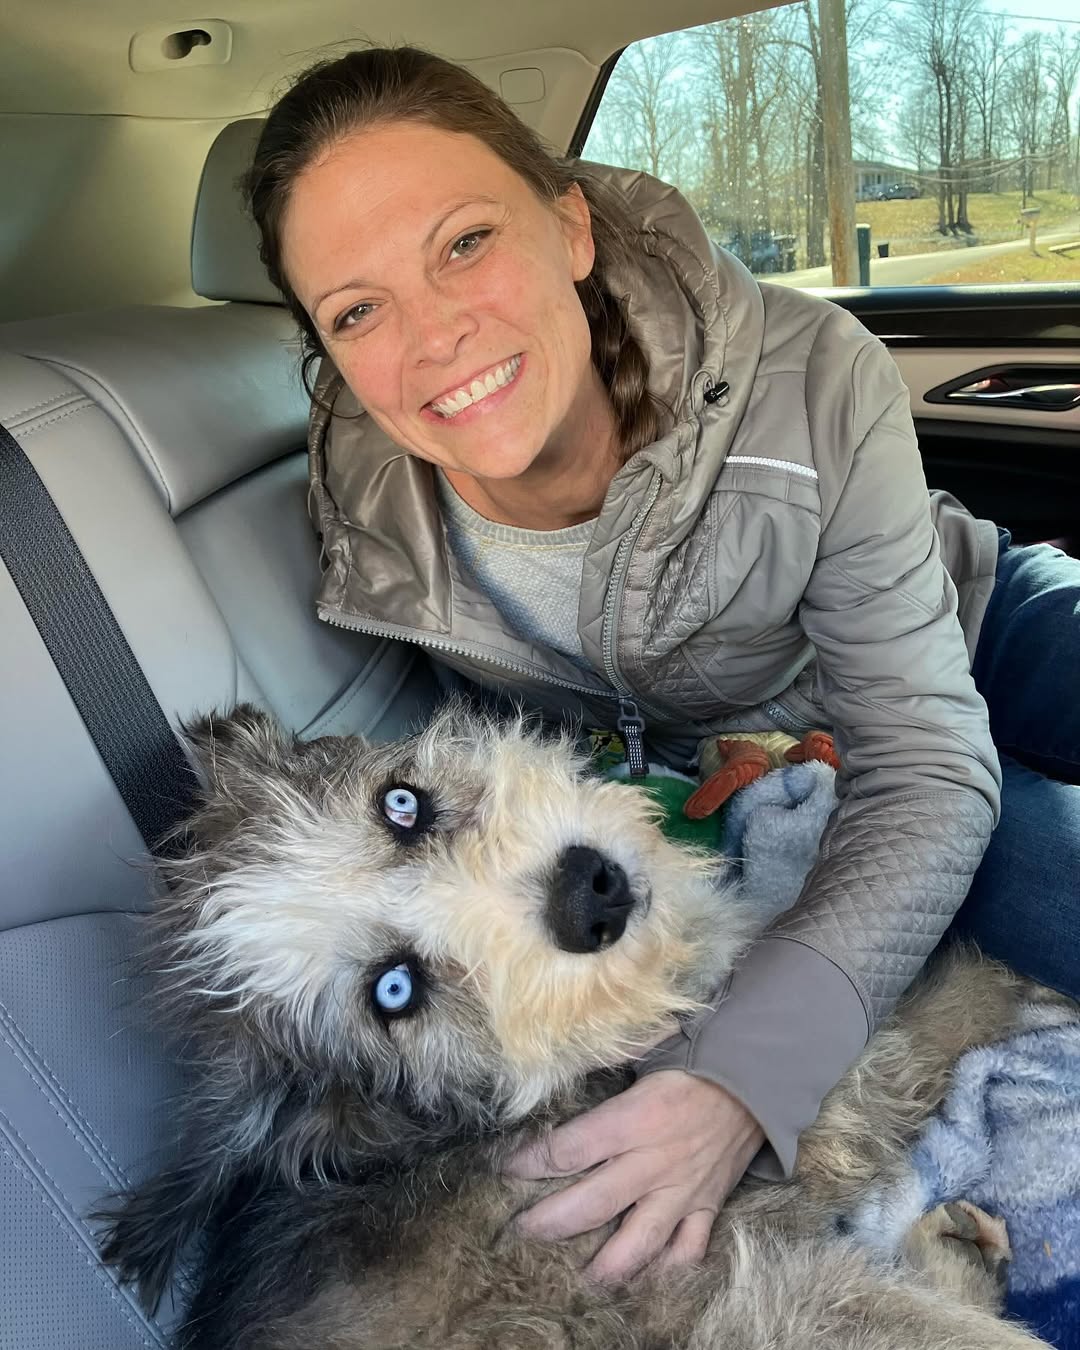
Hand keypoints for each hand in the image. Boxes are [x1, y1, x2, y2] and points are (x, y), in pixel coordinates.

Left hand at [504, 1069, 764, 1282]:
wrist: (756, 1079)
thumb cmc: (693, 1060)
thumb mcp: (646, 1050)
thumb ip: (606, 1058)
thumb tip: (563, 1055)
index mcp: (634, 1118)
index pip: (569, 1148)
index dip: (531, 1161)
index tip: (507, 1169)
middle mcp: (654, 1161)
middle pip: (591, 1204)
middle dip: (550, 1221)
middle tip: (521, 1231)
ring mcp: (682, 1191)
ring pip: (638, 1242)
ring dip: (605, 1266)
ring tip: (578, 1279)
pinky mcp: (707, 1206)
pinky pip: (686, 1251)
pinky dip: (665, 1270)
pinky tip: (643, 1280)